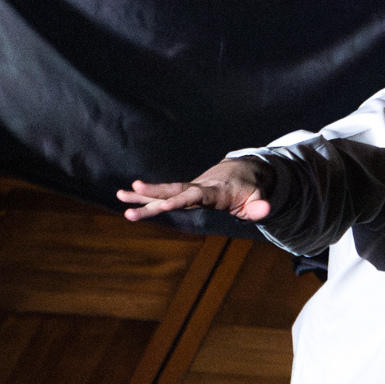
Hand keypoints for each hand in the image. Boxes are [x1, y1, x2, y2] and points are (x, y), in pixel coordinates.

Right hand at [118, 158, 273, 222]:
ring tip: (119, 196)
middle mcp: (199, 188)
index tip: (164, 203)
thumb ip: (260, 206)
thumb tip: (265, 211)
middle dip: (152, 193)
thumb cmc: (252, 188)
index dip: (180, 199)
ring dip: (144, 195)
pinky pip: (165, 195)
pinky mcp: (187, 192)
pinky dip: (148, 197)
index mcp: (215, 191)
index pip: (195, 196)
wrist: (245, 172)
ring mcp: (191, 189)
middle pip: (173, 191)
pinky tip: (127, 198)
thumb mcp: (260, 198)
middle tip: (129, 192)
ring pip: (165, 192)